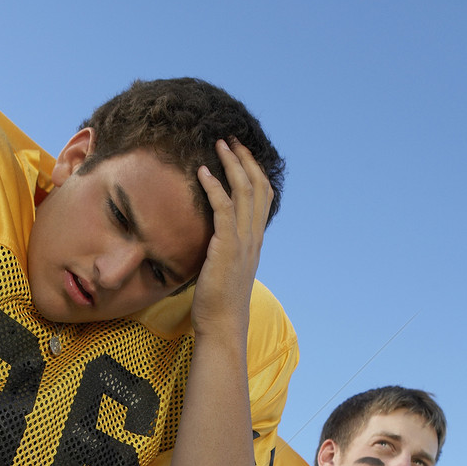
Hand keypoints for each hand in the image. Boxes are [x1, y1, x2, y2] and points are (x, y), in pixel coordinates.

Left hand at [190, 139, 272, 339]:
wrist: (222, 326)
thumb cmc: (219, 303)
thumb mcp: (226, 270)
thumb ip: (226, 250)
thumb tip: (213, 240)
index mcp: (255, 241)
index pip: (262, 196)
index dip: (253, 170)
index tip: (239, 153)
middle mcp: (254, 237)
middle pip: (257, 186)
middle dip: (244, 158)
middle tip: (229, 139)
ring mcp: (243, 242)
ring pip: (244, 191)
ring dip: (231, 164)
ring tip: (218, 145)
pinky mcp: (227, 248)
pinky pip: (223, 209)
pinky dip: (214, 187)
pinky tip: (203, 173)